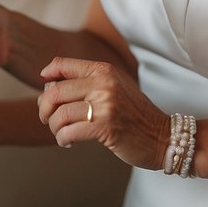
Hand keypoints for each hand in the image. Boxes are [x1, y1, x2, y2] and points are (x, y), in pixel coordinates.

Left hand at [38, 56, 166, 169]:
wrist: (163, 136)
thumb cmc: (134, 114)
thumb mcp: (115, 87)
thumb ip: (89, 82)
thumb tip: (49, 83)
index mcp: (103, 70)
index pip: (62, 64)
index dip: (47, 76)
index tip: (44, 88)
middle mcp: (103, 83)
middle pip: (55, 92)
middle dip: (44, 108)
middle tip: (47, 118)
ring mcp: (105, 105)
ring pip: (59, 114)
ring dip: (54, 127)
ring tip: (60, 133)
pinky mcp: (105, 127)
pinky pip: (69, 131)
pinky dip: (62, 139)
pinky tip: (67, 142)